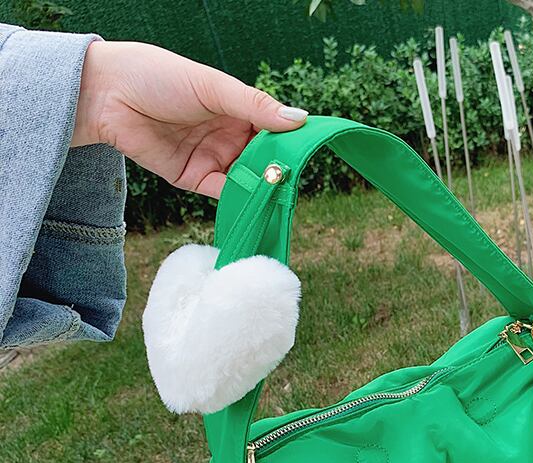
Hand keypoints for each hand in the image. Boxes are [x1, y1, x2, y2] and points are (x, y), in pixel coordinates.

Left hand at [72, 41, 307, 197]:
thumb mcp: (213, 86)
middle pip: (264, 156)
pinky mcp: (194, 179)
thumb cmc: (158, 77)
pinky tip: (255, 198)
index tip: (309, 150)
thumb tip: (300, 119)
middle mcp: (228, 135)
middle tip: (296, 175)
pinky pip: (224, 193)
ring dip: (263, 184)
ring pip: (247, 177)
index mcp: (236, 108)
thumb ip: (255, 105)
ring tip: (279, 191)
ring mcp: (213, 158)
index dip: (291, 139)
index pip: (273, 128)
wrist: (106, 95)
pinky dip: (241, 198)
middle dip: (279, 167)